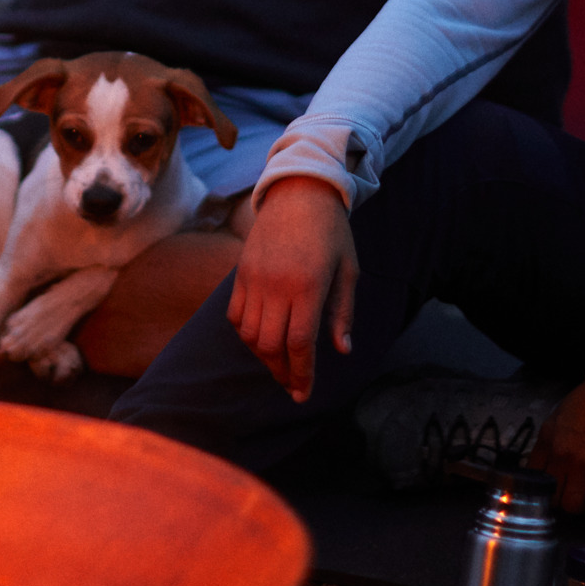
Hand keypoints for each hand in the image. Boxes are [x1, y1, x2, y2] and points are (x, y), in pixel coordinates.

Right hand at [227, 175, 358, 401]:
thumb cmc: (332, 232)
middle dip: (282, 372)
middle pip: (271, 345)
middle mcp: (278, 286)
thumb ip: (342, 312)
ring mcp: (255, 279)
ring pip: (249, 335)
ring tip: (278, 363)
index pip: (300, 343)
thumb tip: (342, 350)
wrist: (300, 191)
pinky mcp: (241, 273)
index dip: (301, 374)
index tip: (303, 393)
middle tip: (292, 384)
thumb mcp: (349, 270)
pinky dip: (245, 334)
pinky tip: (260, 339)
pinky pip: (235, 315)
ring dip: (263, 356)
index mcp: (309, 286)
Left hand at [527, 383, 584, 512]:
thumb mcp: (559, 416)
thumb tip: (551, 460)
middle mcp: (560, 456)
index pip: (532, 476)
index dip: (540, 488)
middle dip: (560, 501)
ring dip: (580, 506)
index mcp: (547, 440)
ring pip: (572, 506)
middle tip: (571, 497)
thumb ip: (552, 439)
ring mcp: (582, 466)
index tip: (549, 491)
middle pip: (551, 496)